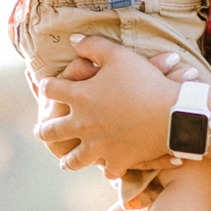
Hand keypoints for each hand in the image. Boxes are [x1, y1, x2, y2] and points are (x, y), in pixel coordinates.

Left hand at [35, 35, 176, 173]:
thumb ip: (92, 46)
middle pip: (52, 130)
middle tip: (39, 131)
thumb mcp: (118, 55)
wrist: (171, 113)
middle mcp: (83, 124)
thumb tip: (73, 40)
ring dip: (68, 160)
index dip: (48, 86)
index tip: (46, 86)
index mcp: (80, 97)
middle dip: (43, 130)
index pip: (51, 90)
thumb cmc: (145, 80)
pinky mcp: (117, 160)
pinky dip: (108, 170)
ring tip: (65, 162)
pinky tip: (107, 170)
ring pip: (75, 159)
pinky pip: (108, 170)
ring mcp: (98, 146)